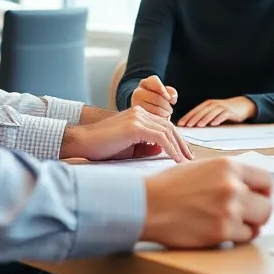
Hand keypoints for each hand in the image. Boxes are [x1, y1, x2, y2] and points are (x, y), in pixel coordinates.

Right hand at [61, 107, 192, 162]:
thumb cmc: (102, 147)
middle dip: (182, 144)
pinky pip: (160, 138)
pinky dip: (171, 149)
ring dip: (179, 148)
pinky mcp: (136, 126)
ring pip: (167, 132)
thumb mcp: (128, 147)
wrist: (83, 141)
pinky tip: (177, 160)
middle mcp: (140, 112)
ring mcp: (138, 117)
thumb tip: (161, 150)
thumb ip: (145, 147)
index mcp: (139, 115)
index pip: (164, 126)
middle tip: (190, 158)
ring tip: (186, 161)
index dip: (176, 139)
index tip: (184, 153)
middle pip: (169, 127)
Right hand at [131, 75, 177, 118]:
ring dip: (165, 113)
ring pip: (155, 109)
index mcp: (145, 83)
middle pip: (157, 98)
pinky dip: (159, 118)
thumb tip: (172, 97)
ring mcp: (135, 102)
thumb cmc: (157, 99)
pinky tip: (160, 118)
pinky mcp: (136, 113)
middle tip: (170, 110)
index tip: (168, 97)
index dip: (162, 89)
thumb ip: (171, 92)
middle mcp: (138, 91)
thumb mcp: (165, 93)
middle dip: (167, 105)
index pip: (154, 81)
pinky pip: (151, 117)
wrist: (144, 111)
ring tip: (166, 114)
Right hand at [141, 157, 273, 247]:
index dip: (265, 192)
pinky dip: (236, 237)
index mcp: (228, 166)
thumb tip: (247, 184)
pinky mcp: (221, 232)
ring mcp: (229, 210)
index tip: (261, 198)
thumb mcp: (202, 167)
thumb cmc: (169, 187)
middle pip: (267, 205)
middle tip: (250, 216)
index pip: (266, 180)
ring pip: (258, 224)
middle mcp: (233, 186)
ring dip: (249, 226)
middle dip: (259, 212)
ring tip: (233, 224)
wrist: (148, 205)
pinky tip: (222, 231)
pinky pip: (243, 238)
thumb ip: (227, 174)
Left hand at [178, 96, 255, 127]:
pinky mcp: (229, 111)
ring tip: (198, 125)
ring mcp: (221, 107)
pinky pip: (222, 115)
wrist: (241, 105)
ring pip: (211, 113)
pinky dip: (218, 119)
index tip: (180, 124)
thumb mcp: (213, 112)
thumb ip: (204, 116)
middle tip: (187, 126)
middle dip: (193, 119)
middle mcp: (213, 104)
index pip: (195, 111)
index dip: (187, 117)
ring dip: (204, 119)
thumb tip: (191, 126)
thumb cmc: (225, 111)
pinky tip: (214, 124)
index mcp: (207, 104)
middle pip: (201, 112)